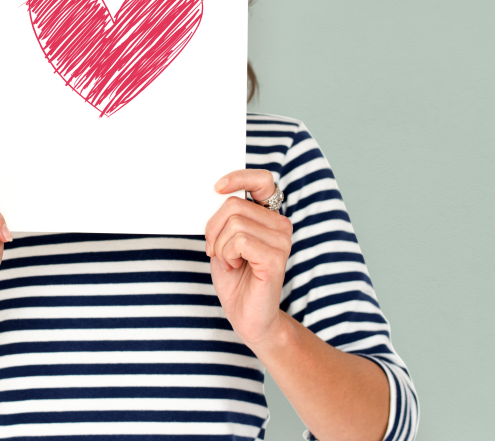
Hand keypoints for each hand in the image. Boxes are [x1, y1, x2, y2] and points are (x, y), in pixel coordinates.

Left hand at [205, 169, 292, 347]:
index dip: (239, 177)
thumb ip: (225, 216)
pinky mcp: (276, 258)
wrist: (247, 317)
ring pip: (234, 223)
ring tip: (230, 261)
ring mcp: (282, 241)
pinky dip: (227, 254)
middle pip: (233, 204)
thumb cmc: (235, 277)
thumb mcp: (223, 240)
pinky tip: (236, 267)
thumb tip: (215, 192)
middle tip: (215, 249)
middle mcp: (280, 225)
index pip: (262, 180)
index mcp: (268, 217)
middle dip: (213, 228)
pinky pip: (239, 241)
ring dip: (220, 245)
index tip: (216, 187)